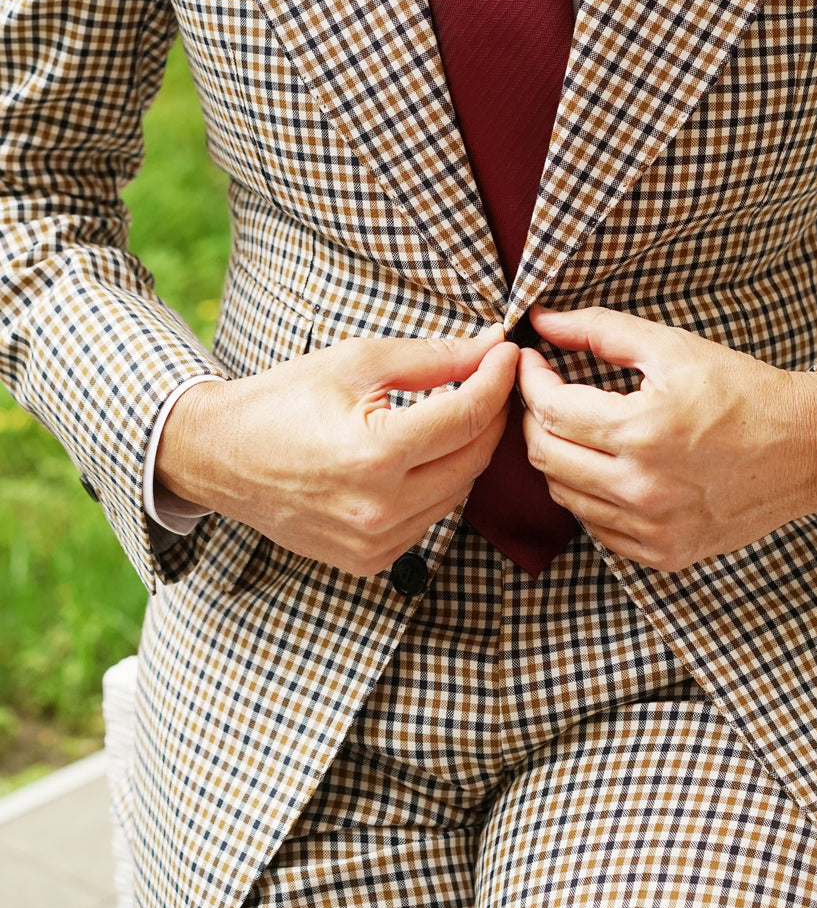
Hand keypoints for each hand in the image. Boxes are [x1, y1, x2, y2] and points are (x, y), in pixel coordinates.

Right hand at [155, 326, 517, 576]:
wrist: (221, 456)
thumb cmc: (284, 400)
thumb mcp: (356, 362)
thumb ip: (432, 358)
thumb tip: (489, 347)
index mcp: (375, 455)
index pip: (468, 416)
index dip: (496, 379)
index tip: (506, 352)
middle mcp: (379, 509)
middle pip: (474, 458)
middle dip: (490, 413)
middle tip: (489, 378)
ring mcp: (375, 543)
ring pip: (459, 492)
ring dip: (467, 450)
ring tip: (457, 411)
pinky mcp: (369, 561)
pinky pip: (431, 520)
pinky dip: (439, 484)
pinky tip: (424, 455)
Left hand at [517, 306, 816, 571]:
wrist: (808, 449)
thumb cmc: (743, 391)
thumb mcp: (673, 347)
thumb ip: (600, 330)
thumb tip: (542, 321)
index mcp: (642, 431)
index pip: (549, 409)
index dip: (530, 380)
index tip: (533, 362)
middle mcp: (642, 488)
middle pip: (545, 456)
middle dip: (534, 418)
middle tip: (549, 392)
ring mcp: (653, 528)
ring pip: (564, 496)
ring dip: (559, 457)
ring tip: (578, 428)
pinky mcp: (664, 554)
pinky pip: (597, 528)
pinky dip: (589, 496)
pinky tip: (608, 467)